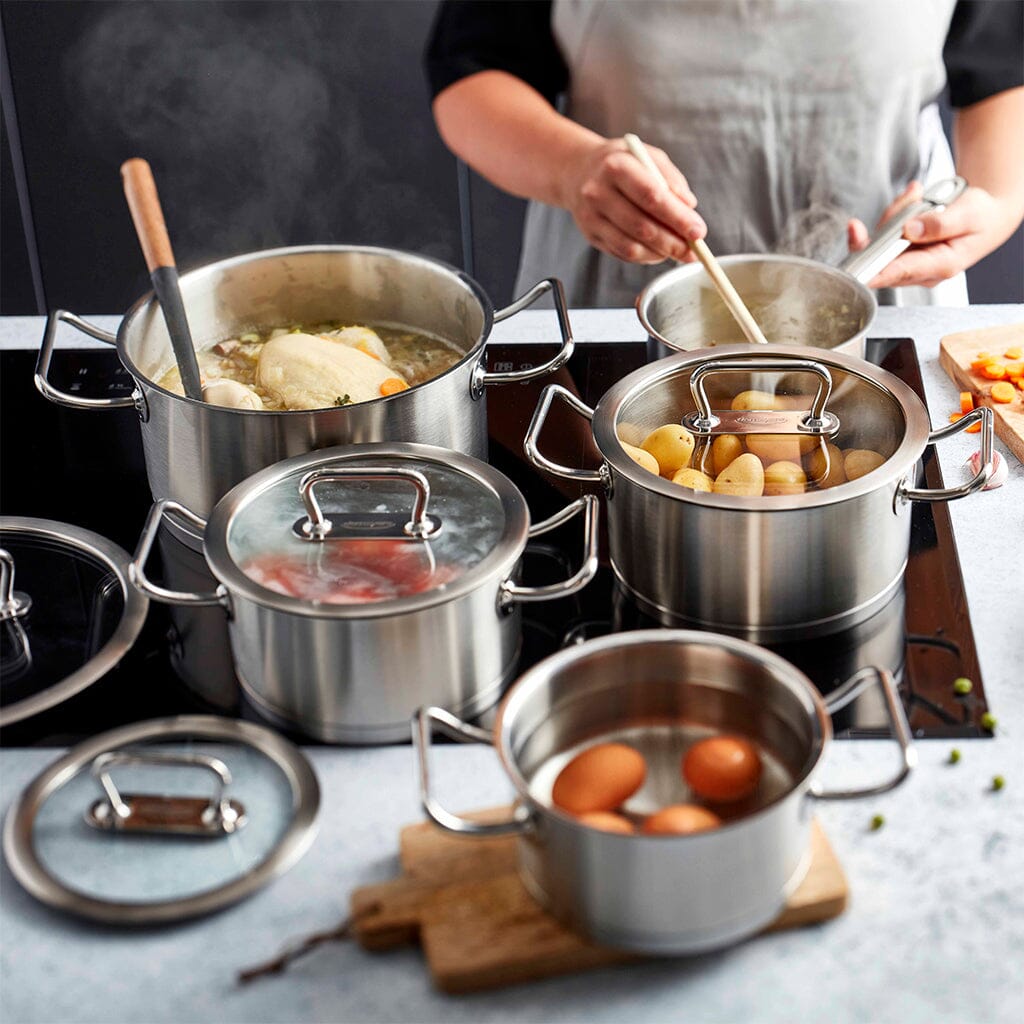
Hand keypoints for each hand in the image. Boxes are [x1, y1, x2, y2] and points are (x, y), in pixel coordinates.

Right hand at [561, 138, 706, 263]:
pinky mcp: (590, 235)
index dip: (677, 218)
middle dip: (673, 243)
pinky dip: (646, 257)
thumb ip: (671, 179)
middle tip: (693, 251)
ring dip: (660, 254)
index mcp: (616, 166)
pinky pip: (623, 253)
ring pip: (631, 247)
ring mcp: (591, 217)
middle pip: (642, 227)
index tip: (698, 232)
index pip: (652, 197)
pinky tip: (658, 251)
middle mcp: (598, 193)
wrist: (578, 172)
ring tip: (677, 251)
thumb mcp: (648, 157)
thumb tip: (689, 208)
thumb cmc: (621, 163)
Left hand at [847, 181, 1014, 288]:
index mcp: (940, 266)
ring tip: (919, 193)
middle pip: (883, 255)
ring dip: (896, 212)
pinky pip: (884, 234)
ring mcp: (908, 262)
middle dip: (891, 220)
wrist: (985, 217)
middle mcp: (919, 271)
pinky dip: (895, 212)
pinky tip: (913, 198)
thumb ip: (941, 224)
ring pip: (880, 241)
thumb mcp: (970, 214)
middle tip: (912, 196)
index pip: (900, 272)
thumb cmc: (981, 218)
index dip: (874, 272)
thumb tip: (911, 229)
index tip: (854, 272)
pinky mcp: (900, 252)